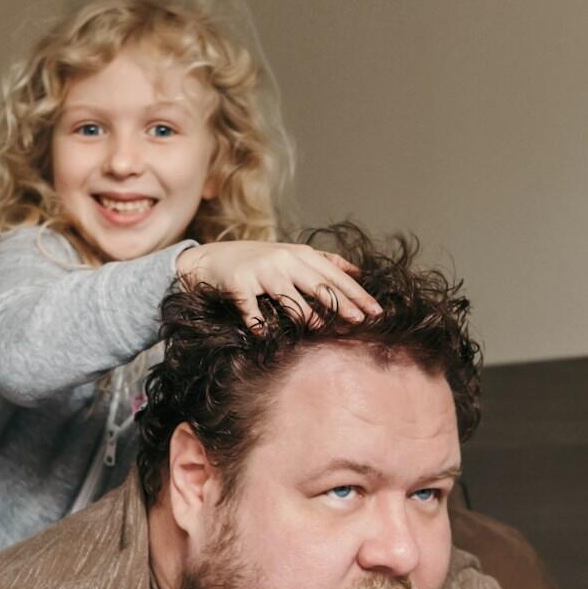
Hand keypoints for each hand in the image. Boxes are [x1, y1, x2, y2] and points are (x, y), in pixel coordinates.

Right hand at [176, 241, 379, 327]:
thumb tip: (358, 272)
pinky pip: (251, 309)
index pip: (335, 276)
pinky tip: (265, 334)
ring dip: (305, 315)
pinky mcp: (238, 284)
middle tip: (360, 321)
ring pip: (288, 297)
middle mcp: (283, 260)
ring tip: (320, 329)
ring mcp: (260, 271)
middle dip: (341, 304)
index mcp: (300, 254)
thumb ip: (324, 261)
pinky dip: (258, 323)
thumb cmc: (256, 260)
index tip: (376, 311)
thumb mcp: (291, 254)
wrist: (210, 259)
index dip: (356, 293)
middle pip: (318, 285)